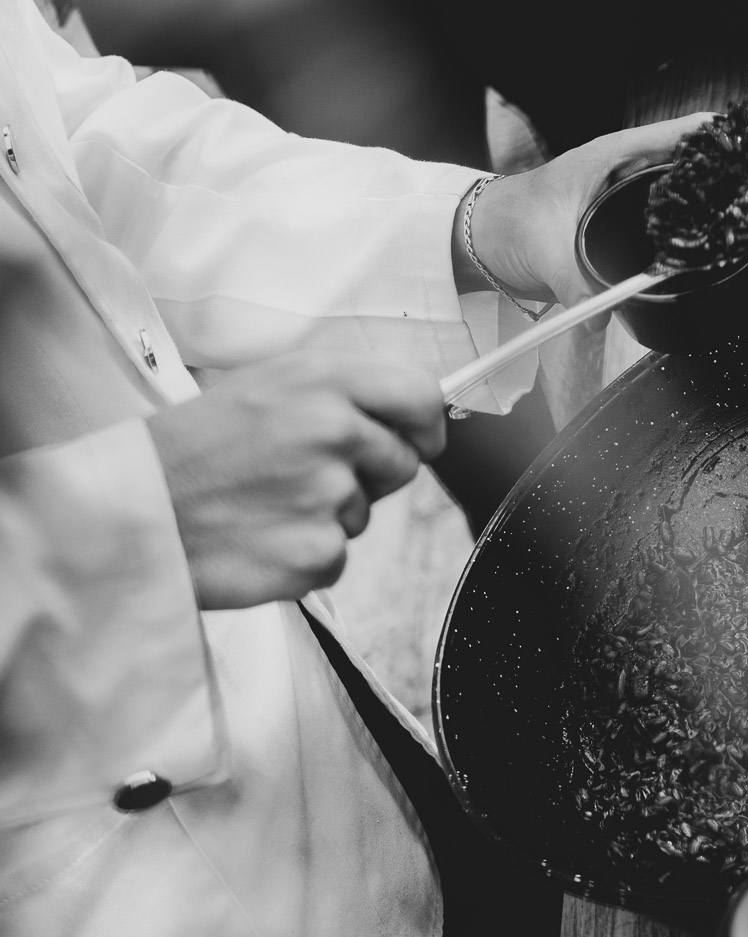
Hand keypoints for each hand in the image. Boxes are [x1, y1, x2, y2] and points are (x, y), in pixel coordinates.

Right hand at [148, 352, 444, 609]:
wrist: (133, 509)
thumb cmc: (195, 446)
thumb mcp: (267, 385)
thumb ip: (340, 393)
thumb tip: (406, 415)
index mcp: (323, 379)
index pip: (421, 394)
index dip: (425, 424)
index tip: (415, 439)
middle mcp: (333, 430)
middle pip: (404, 462)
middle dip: (370, 475)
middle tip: (305, 476)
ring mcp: (328, 494)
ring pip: (364, 513)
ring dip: (328, 515)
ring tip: (264, 503)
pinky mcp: (316, 553)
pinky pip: (337, 557)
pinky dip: (304, 556)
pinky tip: (258, 537)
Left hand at [460, 116, 710, 307]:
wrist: (484, 240)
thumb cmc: (508, 223)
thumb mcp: (545, 250)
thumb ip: (575, 286)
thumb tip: (601, 317)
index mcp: (616, 154)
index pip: (685, 132)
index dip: (724, 139)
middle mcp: (630, 168)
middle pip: (696, 161)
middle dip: (728, 177)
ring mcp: (631, 194)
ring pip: (687, 190)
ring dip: (710, 203)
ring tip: (745, 219)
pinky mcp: (627, 221)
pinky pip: (669, 220)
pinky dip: (688, 229)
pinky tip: (708, 246)